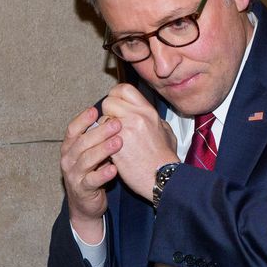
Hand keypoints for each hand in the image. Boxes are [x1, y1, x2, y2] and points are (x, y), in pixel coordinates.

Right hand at [60, 104, 119, 241]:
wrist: (85, 203)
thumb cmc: (91, 172)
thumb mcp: (91, 153)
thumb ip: (97, 138)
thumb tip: (113, 117)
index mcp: (69, 147)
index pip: (72, 130)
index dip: (82, 120)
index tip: (95, 110)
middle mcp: (68, 160)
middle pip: (82, 143)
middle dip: (99, 132)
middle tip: (117, 123)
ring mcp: (73, 175)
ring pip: (86, 160)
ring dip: (103, 150)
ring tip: (118, 142)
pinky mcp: (82, 190)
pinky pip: (92, 181)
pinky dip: (103, 174)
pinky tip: (114, 168)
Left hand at [99, 84, 176, 201]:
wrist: (163, 177)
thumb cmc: (165, 158)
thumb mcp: (166, 132)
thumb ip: (155, 120)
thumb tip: (149, 117)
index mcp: (148, 111)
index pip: (123, 89)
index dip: (115, 96)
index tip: (116, 106)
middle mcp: (136, 117)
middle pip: (108, 102)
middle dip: (107, 113)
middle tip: (112, 126)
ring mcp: (125, 130)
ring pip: (102, 120)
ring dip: (103, 129)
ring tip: (111, 140)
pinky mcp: (115, 146)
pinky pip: (100, 137)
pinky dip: (102, 143)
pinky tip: (110, 151)